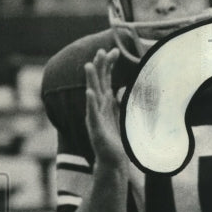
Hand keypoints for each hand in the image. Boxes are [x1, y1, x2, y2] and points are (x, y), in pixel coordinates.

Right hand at [85, 48, 126, 173]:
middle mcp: (98, 107)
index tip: (115, 51)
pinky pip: (92, 113)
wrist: (112, 161)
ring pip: (92, 94)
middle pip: (98, 82)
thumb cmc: (115, 140)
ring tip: (90, 65)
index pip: (106, 79)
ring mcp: (95, 117)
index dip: (109, 65)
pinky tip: (90, 92)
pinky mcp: (96, 128)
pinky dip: (91, 102)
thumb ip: (118, 102)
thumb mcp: (119, 117)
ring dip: (91, 79)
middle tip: (103, 50)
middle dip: (100, 66)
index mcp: (104, 104)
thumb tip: (121, 88)